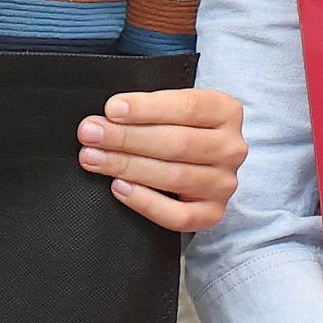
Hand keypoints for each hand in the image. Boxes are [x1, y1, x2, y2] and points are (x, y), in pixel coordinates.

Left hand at [76, 85, 248, 229]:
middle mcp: (231, 148)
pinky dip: (145, 202)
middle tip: (91, 134)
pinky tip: (119, 187)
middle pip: (177, 143)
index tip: (111, 109)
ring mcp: (224, 183)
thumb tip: (108, 115)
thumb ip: (149, 108)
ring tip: (94, 158)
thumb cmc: (180, 128)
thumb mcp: (175, 107)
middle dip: (126, 138)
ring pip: (174, 177)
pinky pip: (177, 215)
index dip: (146, 109)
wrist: (202, 164)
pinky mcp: (212, 213)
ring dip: (127, 167)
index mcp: (226, 111)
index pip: (187, 107)